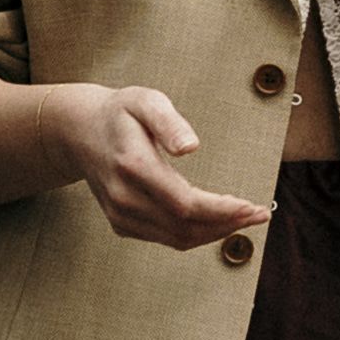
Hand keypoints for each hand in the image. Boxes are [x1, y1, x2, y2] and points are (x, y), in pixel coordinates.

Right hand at [48, 83, 269, 250]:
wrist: (79, 132)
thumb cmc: (121, 112)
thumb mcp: (146, 100)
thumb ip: (169, 122)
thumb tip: (191, 147)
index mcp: (133, 167)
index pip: (186, 204)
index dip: (223, 211)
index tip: (253, 207)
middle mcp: (124, 198)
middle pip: (186, 227)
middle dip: (228, 224)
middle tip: (260, 213)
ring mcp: (121, 215)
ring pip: (178, 239)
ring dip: (216, 233)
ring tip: (246, 219)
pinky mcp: (122, 224)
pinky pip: (167, 239)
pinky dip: (197, 235)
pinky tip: (217, 222)